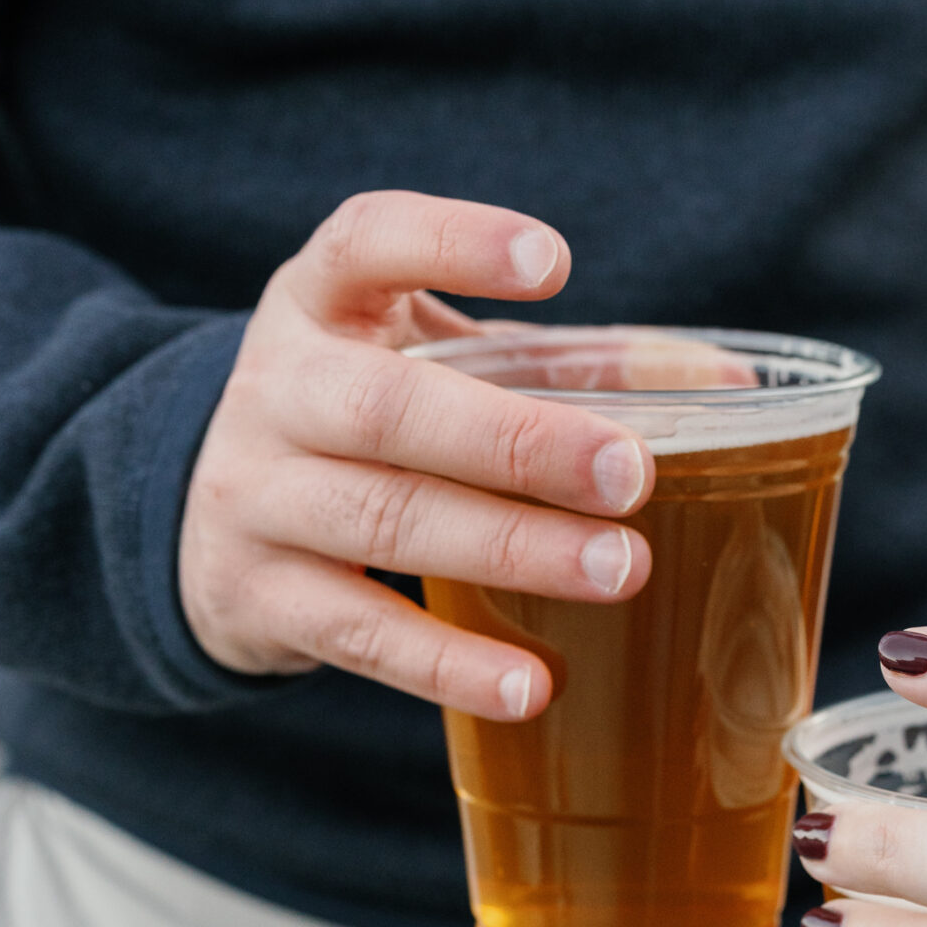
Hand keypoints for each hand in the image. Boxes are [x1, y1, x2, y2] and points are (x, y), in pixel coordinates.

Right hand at [180, 191, 655, 719]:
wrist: (198, 515)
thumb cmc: (367, 417)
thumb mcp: (435, 362)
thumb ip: (568, 365)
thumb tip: (728, 385)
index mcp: (322, 302)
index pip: (367, 242)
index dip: (454, 244)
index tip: (553, 262)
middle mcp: (278, 391)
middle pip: (391, 408)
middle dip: (518, 441)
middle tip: (630, 473)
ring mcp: (256, 497)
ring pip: (385, 520)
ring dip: (511, 550)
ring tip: (619, 570)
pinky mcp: (257, 598)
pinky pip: (360, 633)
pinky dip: (448, 664)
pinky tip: (531, 684)